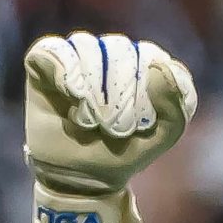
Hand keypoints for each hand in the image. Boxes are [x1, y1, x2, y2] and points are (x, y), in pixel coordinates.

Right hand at [24, 32, 197, 222]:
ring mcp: (77, 56)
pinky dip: (62, 70)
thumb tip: (158, 66)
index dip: (143, 92)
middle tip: (109, 127)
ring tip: (87, 119)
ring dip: (90, 86)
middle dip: (116, 93)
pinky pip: (51, 50)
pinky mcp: (44, 65)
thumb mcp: (164, 135)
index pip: (148, 56)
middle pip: (117, 49)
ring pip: (85, 46)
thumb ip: (177, 103)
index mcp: (143, 61)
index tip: (136, 125)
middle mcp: (110, 52)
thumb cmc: (125, 151)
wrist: (83, 176)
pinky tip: (71, 95)